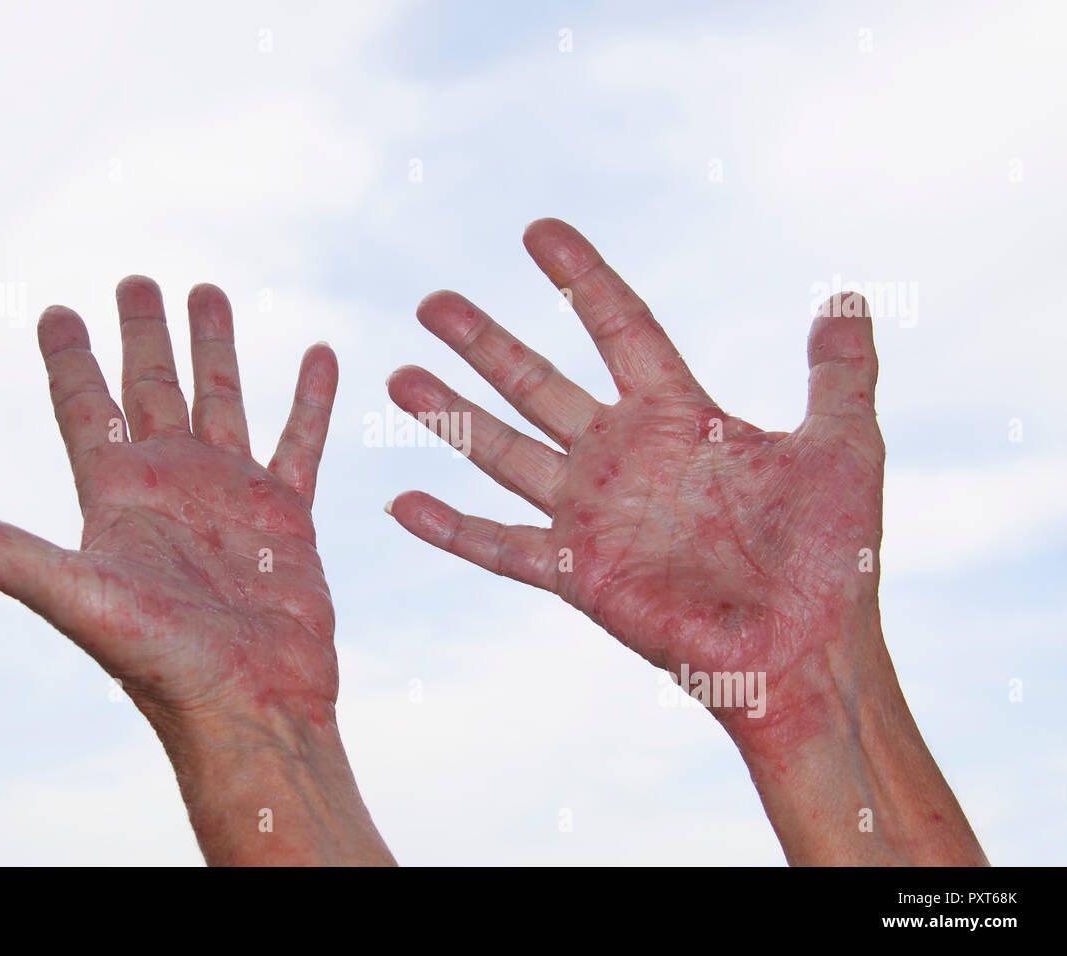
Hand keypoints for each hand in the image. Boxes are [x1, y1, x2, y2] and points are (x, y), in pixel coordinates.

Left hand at [0, 276, 391, 864]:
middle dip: (142, 333)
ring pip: (221, 401)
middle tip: (135, 280)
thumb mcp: (72, 594)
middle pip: (150, 389)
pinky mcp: (286, 516)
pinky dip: (309, 398)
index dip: (68, 358)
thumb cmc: (161, 661)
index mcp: (118, 495)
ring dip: (215, 348)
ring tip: (211, 292)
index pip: (84, 408)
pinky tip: (318, 354)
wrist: (251, 705)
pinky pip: (299, 440)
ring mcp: (231, 497)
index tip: (56, 311)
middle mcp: (171, 486)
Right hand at [386, 219, 984, 863]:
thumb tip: (847, 298)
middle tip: (431, 302)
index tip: (537, 231)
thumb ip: (838, 373)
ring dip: (451, 414)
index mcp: (680, 416)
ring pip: (503, 451)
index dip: (579, 278)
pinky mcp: (576, 571)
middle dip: (484, 342)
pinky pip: (499, 545)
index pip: (619, 326)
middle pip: (538, 382)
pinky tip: (399, 502)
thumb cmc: (829, 557)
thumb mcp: (844, 446)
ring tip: (396, 377)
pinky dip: (449, 529)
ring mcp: (592, 514)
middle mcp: (622, 456)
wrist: (805, 651)